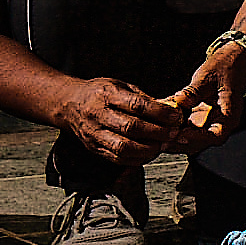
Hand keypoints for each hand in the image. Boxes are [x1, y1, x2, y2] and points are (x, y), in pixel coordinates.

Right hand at [53, 76, 178, 165]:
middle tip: (174, 133)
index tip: (176, 116)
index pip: (136, 105)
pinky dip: (137, 159)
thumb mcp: (120, 85)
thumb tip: (169, 110)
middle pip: (130, 128)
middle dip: (157, 132)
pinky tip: (149, 153)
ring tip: (163, 145)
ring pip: (123, 147)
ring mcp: (94, 134)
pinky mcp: (94, 149)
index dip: (159, 112)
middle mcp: (98, 115)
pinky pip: (117, 159)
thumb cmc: (99, 93)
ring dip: (148, 149)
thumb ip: (143, 98)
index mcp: (106, 95)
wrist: (69, 104)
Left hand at [167, 46, 245, 152]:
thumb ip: (194, 91)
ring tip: (155, 136)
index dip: (197, 138)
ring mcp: (209, 123)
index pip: (216, 135)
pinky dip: (172, 130)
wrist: (230, 63)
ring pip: (191, 141)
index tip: (179, 134)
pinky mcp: (199, 121)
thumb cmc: (223, 68)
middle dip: (179, 143)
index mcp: (229, 114)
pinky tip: (158, 125)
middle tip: (160, 140)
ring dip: (173, 140)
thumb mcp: (208, 76)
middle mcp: (220, 123)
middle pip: (201, 143)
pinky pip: (185, 131)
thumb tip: (179, 101)